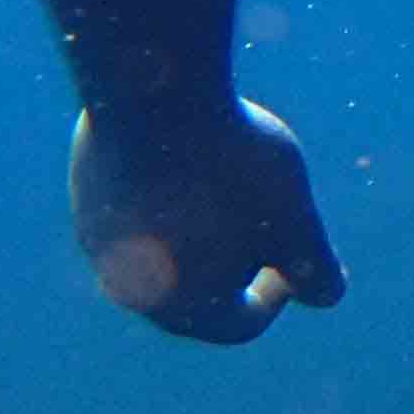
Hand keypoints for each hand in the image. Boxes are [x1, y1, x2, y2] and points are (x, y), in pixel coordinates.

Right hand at [70, 96, 345, 343]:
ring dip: (198, 227)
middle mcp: (125, 282)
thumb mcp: (294, 222)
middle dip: (233, 265)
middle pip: (191, 291)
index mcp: (181, 306)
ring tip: (231, 186)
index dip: (275, 300)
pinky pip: (133, 205)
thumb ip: (314, 270)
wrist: (152, 87)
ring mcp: (95, 233)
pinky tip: (192, 154)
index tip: (295, 261)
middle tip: (264, 225)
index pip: (236, 325)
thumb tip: (327, 296)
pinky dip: (167, 193)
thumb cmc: (234, 166)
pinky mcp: (86, 187)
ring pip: (159, 245)